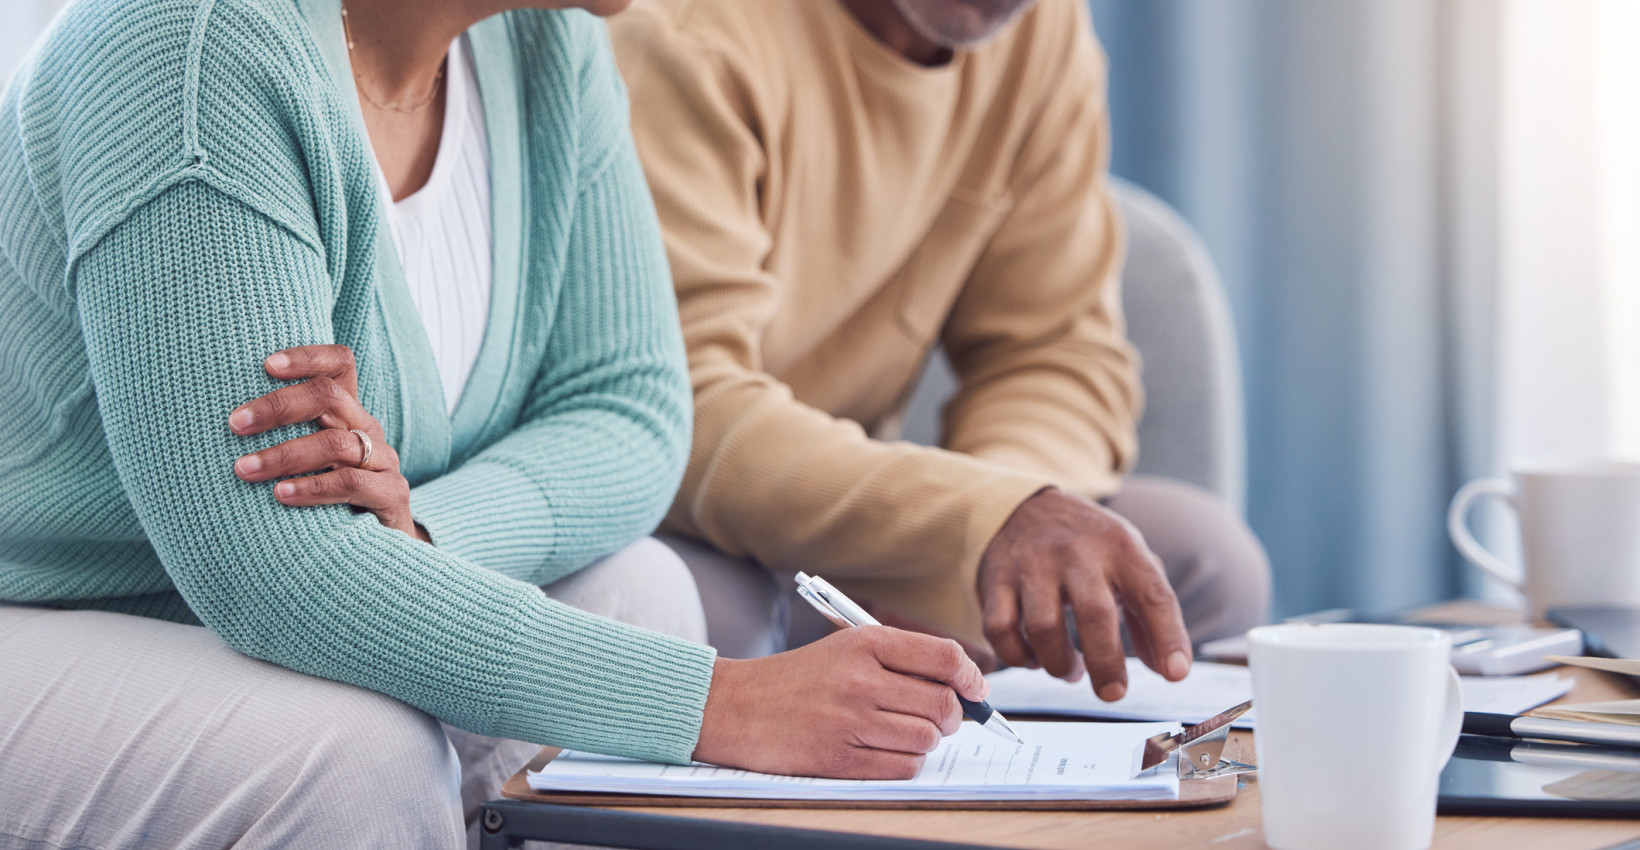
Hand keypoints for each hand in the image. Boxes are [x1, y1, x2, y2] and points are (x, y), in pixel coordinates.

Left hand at [229, 345, 427, 542]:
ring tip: (244, 469)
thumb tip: (213, 425)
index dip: (307, 356)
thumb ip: (280, 438)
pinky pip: (352, 482)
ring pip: (335, 442)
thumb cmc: (328, 498)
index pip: (339, 364)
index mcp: (347, 412)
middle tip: (235, 424)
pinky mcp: (392, 493)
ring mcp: (383, 460)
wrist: (383, 544)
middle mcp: (367, 429)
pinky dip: (313, 488)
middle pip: (330, 396)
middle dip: (278, 407)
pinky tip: (281, 495)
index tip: (265, 365)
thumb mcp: (307, 460)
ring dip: (284, 455)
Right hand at [693, 627, 986, 778]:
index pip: (945, 656)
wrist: (735, 706)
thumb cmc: (797, 679)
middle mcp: (860, 679)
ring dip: (925, 741)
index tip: (975, 689)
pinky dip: (905, 763)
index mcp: (865, 643)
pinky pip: (903, 768)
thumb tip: (963, 687)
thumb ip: (900, 659)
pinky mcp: (839, 759)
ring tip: (901, 732)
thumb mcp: (845, 648)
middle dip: (951, 715)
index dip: (971, 676)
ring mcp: (850, 721)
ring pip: (927, 738)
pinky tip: (886, 751)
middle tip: (939, 717)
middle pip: (943, 703)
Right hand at [978, 488, 1190, 700]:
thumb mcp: (1128, 563)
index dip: (1168, 637)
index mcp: (1120, 548)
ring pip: (1043, 627)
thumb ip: (1150, 615)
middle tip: (1113, 692)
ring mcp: (1032, 564)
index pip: (1152, 594)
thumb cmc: (1087, 546)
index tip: (1175, 674)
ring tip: (1072, 670)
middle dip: (1106, 664)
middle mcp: (1076, 553)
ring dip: (1060, 664)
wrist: (1025, 506)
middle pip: (1094, 614)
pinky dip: (1017, 657)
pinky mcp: (996, 579)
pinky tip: (1033, 658)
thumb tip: (1168, 670)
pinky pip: (1000, 629)